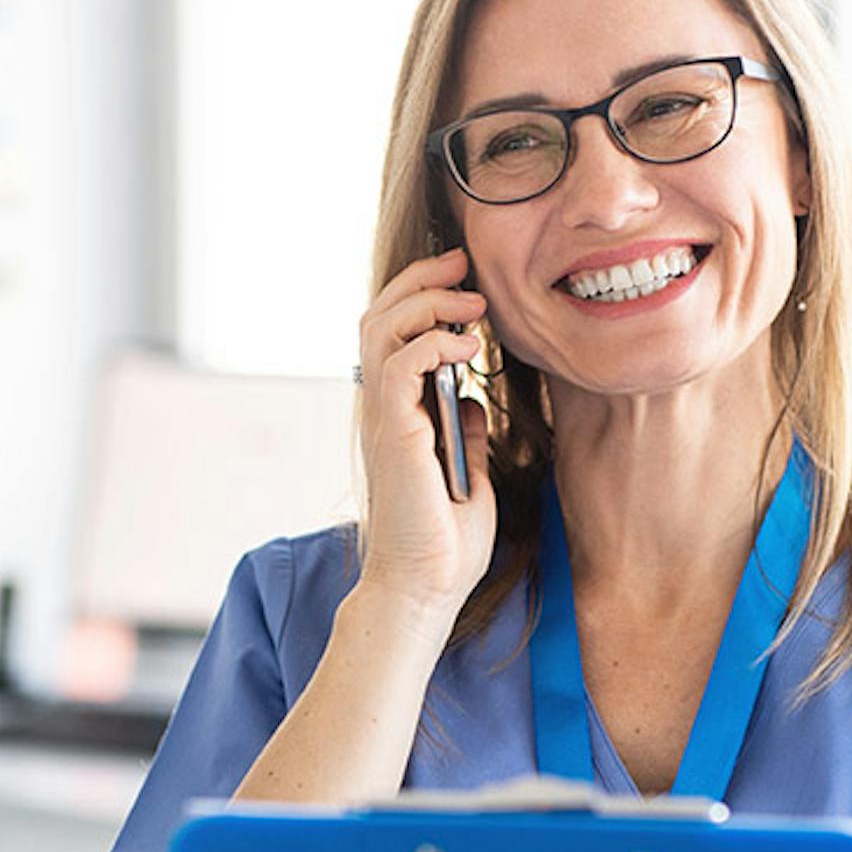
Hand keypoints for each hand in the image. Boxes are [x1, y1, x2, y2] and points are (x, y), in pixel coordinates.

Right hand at [354, 245, 494, 616]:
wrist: (426, 587)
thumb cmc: (444, 543)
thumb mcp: (467, 473)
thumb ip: (463, 432)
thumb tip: (471, 399)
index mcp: (397, 414)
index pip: (392, 334)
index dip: (422, 296)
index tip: (466, 281)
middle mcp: (382, 410)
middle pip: (379, 316)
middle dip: (422, 279)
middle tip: (465, 264)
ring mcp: (384, 419)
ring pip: (382, 328)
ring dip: (428, 301)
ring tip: (471, 300)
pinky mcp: (395, 432)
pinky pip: (401, 364)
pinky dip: (433, 342)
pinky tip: (468, 348)